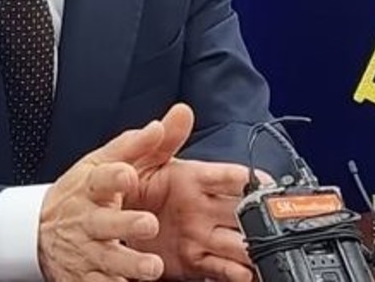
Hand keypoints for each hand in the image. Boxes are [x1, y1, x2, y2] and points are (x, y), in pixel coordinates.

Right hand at [38, 118, 182, 280]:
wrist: (39, 231)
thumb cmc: (83, 193)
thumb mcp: (104, 163)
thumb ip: (138, 144)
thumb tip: (171, 120)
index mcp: (92, 187)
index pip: (100, 178)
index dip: (114, 176)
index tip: (127, 173)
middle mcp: (87, 219)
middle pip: (104, 222)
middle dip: (126, 224)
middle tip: (148, 223)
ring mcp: (85, 249)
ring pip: (106, 259)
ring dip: (129, 264)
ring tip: (152, 267)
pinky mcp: (84, 276)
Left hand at [127, 104, 271, 281]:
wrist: (105, 223)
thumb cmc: (125, 185)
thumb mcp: (139, 158)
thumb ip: (162, 138)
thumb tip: (181, 110)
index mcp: (194, 179)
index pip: (228, 177)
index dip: (248, 179)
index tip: (264, 183)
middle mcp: (204, 208)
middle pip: (242, 213)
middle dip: (259, 218)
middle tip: (269, 224)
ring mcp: (201, 235)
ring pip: (238, 243)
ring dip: (252, 249)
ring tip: (262, 254)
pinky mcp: (194, 262)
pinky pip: (220, 269)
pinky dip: (236, 273)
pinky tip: (244, 274)